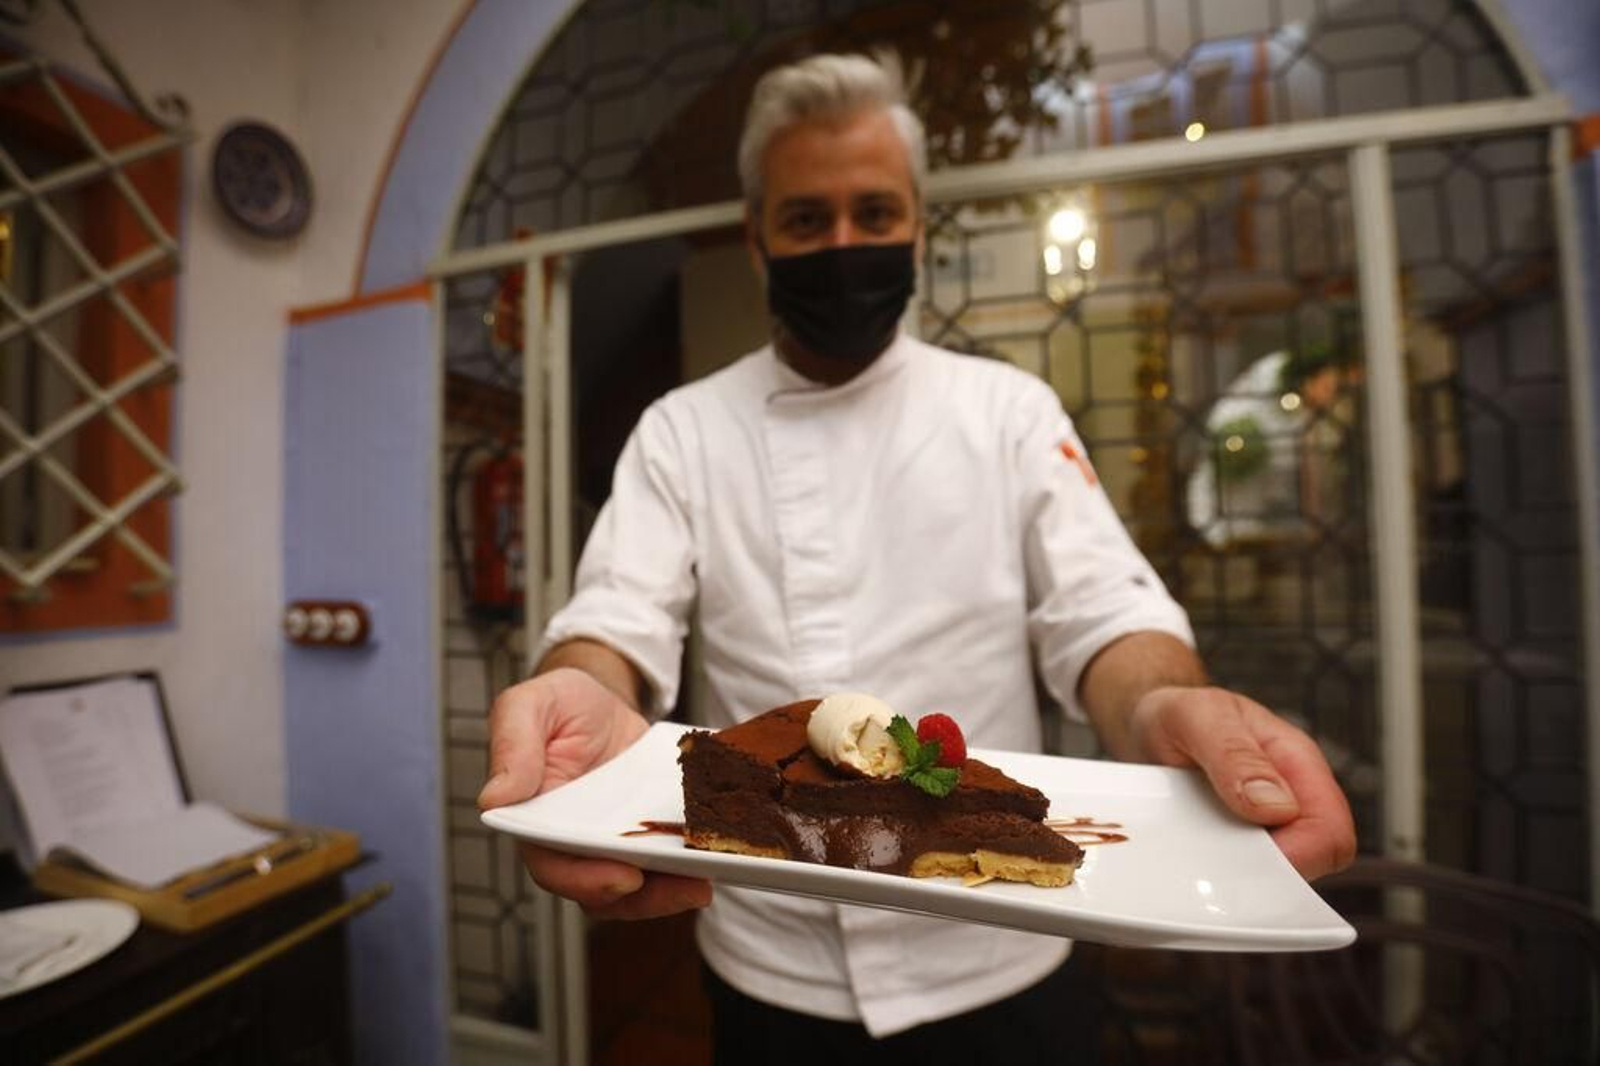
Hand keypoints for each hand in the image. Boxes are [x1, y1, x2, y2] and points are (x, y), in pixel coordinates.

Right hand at [477, 667, 712, 918]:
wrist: (601, 701)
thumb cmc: (560, 704)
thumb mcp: (530, 705)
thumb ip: (512, 745)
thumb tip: (495, 798)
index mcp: (533, 820)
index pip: (552, 865)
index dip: (585, 880)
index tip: (625, 878)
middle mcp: (569, 843)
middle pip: (600, 889)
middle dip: (643, 898)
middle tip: (686, 887)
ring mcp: (608, 845)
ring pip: (635, 888)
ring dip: (669, 894)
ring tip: (705, 882)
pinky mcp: (642, 837)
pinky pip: (661, 863)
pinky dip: (686, 868)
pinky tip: (715, 860)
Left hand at [1127, 685, 1356, 880]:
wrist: (1146, 725)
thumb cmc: (1180, 715)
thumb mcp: (1199, 716)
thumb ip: (1234, 753)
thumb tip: (1277, 806)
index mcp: (1297, 764)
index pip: (1331, 832)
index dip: (1297, 854)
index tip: (1245, 853)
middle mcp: (1293, 799)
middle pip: (1313, 863)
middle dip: (1267, 870)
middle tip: (1212, 854)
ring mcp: (1268, 826)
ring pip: (1279, 876)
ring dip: (1239, 874)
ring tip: (1195, 849)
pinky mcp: (1240, 844)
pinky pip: (1245, 876)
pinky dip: (1220, 874)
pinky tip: (1191, 856)